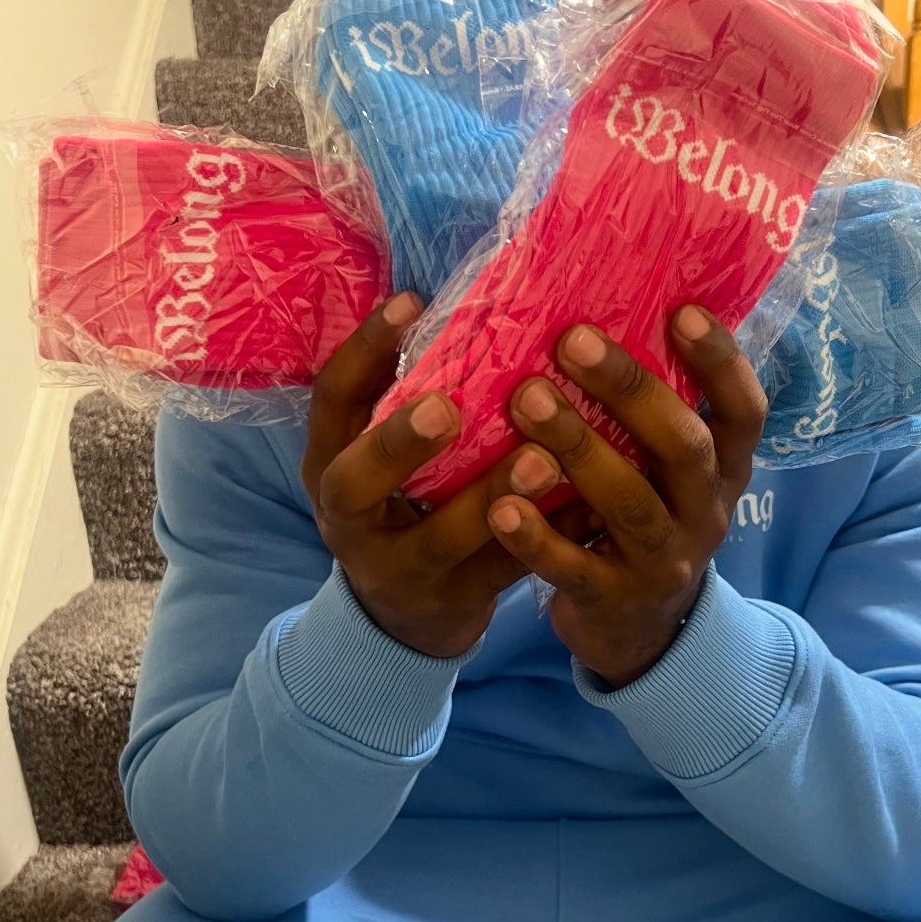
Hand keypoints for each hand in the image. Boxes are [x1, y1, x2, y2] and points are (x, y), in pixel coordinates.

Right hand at [303, 293, 572, 657]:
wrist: (402, 620)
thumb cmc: (401, 504)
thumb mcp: (378, 458)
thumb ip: (403, 398)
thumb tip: (460, 300)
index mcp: (328, 464)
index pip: (330, 402)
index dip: (363, 352)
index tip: (413, 301)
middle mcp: (348, 521)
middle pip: (354, 485)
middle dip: (398, 444)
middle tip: (447, 407)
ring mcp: (398, 571)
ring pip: (442, 540)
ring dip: (493, 497)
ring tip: (543, 457)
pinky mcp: (454, 605)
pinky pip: (504, 571)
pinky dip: (548, 537)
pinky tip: (592, 507)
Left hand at [487, 306, 768, 686]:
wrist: (641, 635)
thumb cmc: (643, 520)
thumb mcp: (666, 474)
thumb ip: (651, 415)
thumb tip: (611, 310)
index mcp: (723, 473)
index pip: (744, 412)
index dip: (720, 363)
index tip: (682, 310)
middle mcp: (704, 514)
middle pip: (683, 448)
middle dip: (630, 390)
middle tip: (570, 340)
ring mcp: (662, 561)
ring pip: (628, 503)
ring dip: (577, 448)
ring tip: (525, 398)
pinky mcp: (613, 602)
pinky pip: (574, 568)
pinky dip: (536, 538)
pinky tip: (498, 505)